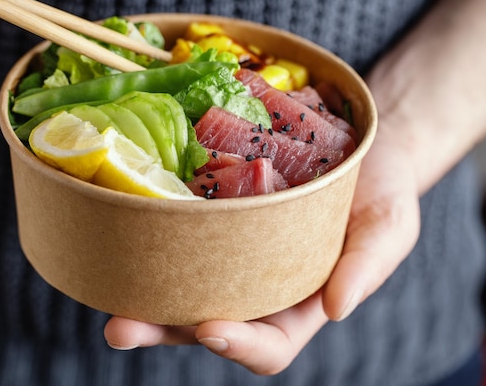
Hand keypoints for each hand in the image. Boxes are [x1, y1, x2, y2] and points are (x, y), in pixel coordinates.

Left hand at [104, 120, 421, 374]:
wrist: (355, 145)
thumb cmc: (380, 192)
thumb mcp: (388, 227)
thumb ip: (368, 266)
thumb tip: (337, 308)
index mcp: (297, 305)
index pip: (268, 346)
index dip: (240, 346)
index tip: (211, 329)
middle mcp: (253, 285)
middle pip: (202, 321)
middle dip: (161, 330)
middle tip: (120, 328)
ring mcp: (226, 251)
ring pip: (177, 280)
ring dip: (138, 288)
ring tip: (103, 282)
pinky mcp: (210, 214)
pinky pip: (176, 232)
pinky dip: (147, 236)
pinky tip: (120, 224)